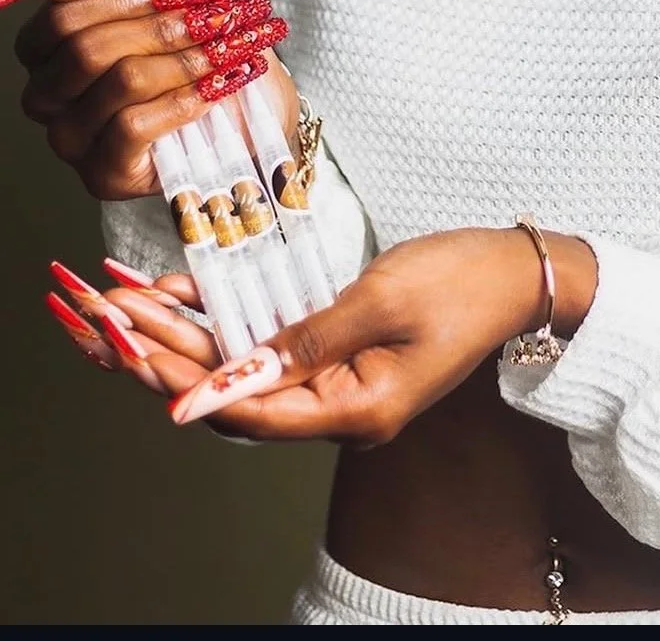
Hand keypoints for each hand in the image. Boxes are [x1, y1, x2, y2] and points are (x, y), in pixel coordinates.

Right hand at [14, 0, 294, 199]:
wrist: (245, 102)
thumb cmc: (191, 40)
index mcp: (46, 50)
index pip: (60, 17)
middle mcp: (46, 97)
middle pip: (87, 50)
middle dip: (163, 28)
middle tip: (220, 17)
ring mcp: (71, 139)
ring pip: (120, 82)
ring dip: (186, 60)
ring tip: (228, 49)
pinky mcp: (105, 173)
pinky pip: (134, 125)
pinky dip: (184, 99)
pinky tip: (215, 88)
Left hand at [131, 229, 598, 442]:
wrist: (522, 273)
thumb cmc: (465, 280)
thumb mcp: (383, 298)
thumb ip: (307, 336)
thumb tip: (237, 369)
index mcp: (358, 410)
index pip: (252, 410)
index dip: (187, 384)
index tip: (134, 352)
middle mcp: (344, 410)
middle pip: (239, 392)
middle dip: (172, 354)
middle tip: (112, 316)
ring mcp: (344, 385)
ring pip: (249, 370)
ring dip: (192, 337)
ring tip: (130, 305)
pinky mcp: (345, 355)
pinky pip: (275, 350)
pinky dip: (232, 326)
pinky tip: (188, 299)